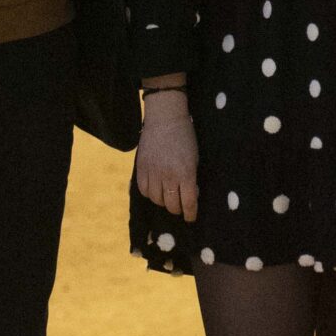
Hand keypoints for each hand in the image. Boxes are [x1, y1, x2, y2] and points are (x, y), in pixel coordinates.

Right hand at [135, 92, 199, 220]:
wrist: (165, 118)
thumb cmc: (185, 137)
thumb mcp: (195, 158)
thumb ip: (192, 178)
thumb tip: (190, 196)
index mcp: (186, 173)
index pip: (189, 202)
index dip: (191, 213)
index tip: (191, 217)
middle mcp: (168, 176)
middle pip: (172, 205)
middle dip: (178, 209)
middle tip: (180, 207)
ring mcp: (153, 172)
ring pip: (156, 200)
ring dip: (164, 201)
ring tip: (168, 196)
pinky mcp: (141, 168)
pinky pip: (143, 190)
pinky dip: (150, 193)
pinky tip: (155, 189)